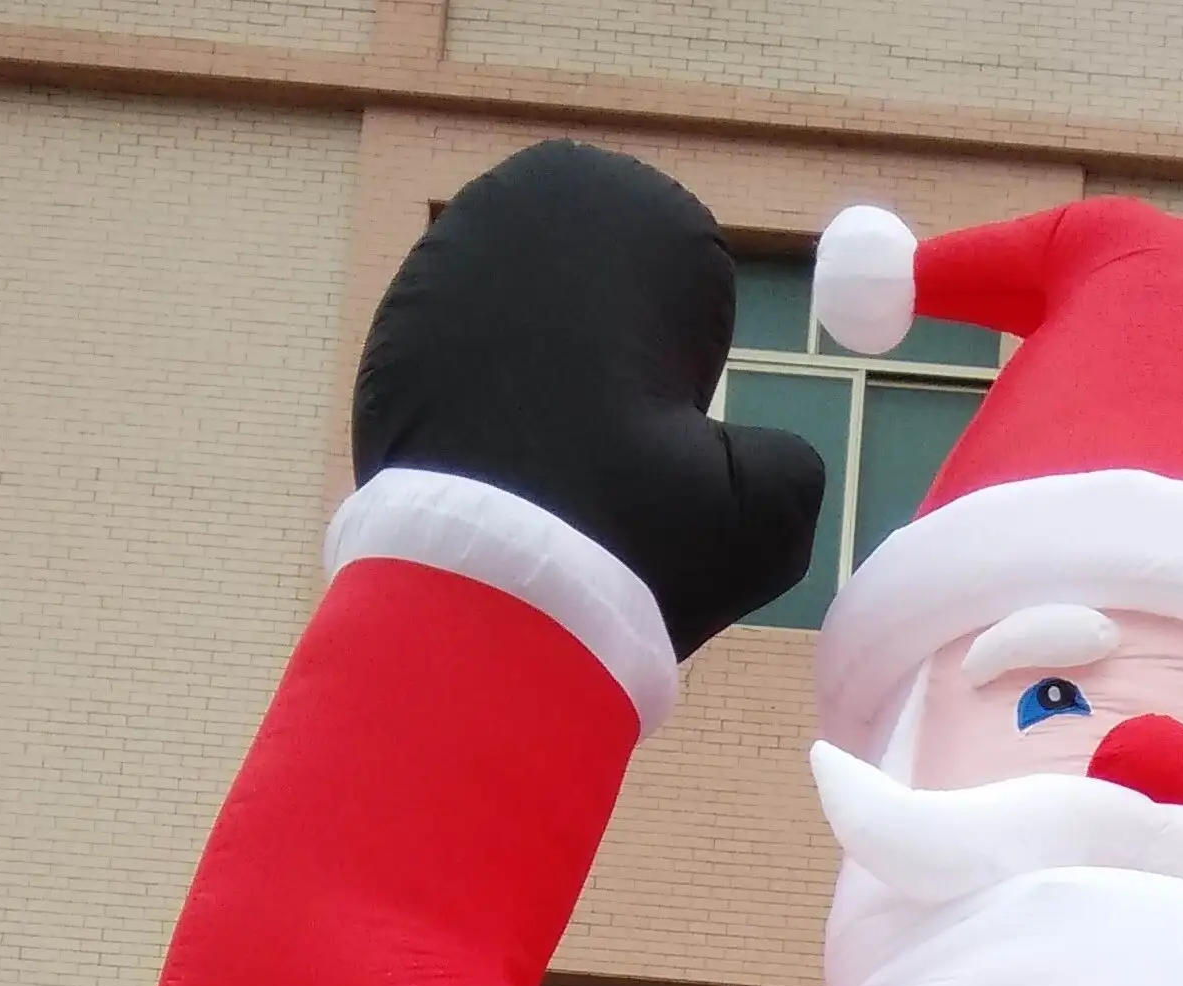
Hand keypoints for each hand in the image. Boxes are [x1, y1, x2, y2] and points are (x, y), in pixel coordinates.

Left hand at [351, 140, 824, 656]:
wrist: (489, 590)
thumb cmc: (637, 527)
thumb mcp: (771, 510)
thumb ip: (790, 466)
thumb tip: (748, 466)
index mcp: (633, 207)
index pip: (692, 278)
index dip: (692, 363)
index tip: (668, 427)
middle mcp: (527, 199)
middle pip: (604, 286)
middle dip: (616, 352)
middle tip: (612, 446)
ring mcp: (444, 256)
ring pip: (533, 317)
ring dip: (550, 373)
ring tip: (551, 463)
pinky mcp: (392, 325)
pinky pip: (466, 359)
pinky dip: (485, 401)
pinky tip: (493, 467)